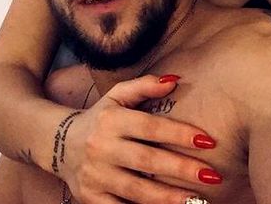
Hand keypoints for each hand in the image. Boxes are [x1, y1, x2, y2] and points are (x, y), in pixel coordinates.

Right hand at [60, 75, 216, 203]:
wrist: (59, 143)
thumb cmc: (101, 117)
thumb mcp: (117, 95)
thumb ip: (145, 85)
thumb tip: (175, 79)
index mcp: (111, 120)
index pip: (150, 127)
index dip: (179, 134)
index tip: (207, 140)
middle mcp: (101, 147)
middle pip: (147, 161)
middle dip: (181, 169)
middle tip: (212, 175)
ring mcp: (95, 175)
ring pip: (136, 191)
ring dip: (168, 198)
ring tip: (198, 200)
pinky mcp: (90, 198)